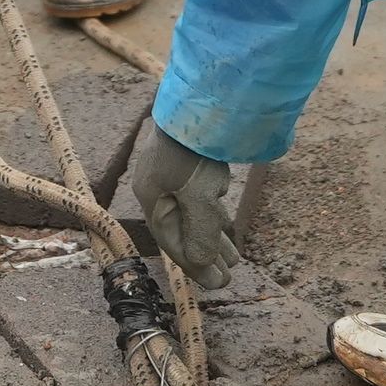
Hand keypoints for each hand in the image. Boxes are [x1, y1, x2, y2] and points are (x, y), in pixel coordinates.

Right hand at [130, 125, 235, 285]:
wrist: (198, 101)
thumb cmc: (192, 151)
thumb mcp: (198, 198)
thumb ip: (200, 233)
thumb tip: (204, 265)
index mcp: (152, 199)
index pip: (173, 244)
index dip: (196, 267)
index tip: (218, 284)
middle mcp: (159, 189)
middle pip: (184, 231)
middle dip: (207, 255)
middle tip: (229, 275)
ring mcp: (173, 175)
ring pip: (194, 215)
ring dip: (213, 237)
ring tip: (233, 256)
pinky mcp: (188, 163)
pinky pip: (200, 199)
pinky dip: (213, 216)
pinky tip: (225, 222)